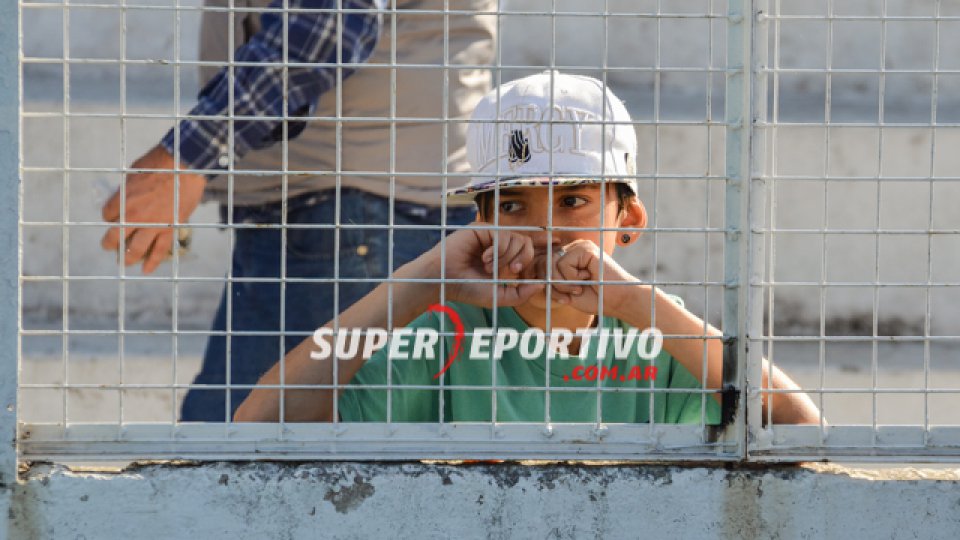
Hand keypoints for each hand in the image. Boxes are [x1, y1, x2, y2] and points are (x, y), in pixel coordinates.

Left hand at [100, 144, 206, 273]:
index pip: (107, 215)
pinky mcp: (169, 228)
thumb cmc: (158, 163)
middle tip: (108, 246)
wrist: (183, 165)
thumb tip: (126, 196)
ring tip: (124, 262)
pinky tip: (146, 269)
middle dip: (109, 243)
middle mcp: (133, 217)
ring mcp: (152, 225)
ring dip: (127, 258)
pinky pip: (159, 250)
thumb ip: (128, 188)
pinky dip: (152, 262)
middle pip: (114, 236)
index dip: (109, 217)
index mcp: (122, 200)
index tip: (113, 216)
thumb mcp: (134, 172)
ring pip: (135, 249)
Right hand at [432, 223, 544, 306]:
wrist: (443, 279)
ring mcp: (492, 235)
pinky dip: (498, 251)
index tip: (558, 242)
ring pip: (518, 239)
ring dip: (506, 258)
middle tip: (512, 271)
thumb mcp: (499, 296)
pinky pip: (504, 235)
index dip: (543, 244)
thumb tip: (541, 284)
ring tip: (490, 268)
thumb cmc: (467, 289)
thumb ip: (520, 293)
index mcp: (504, 258)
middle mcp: (500, 245)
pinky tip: (484, 259)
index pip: (528, 248)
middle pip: (527, 243)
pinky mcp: (483, 228)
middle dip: (524, 259)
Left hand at [543, 239, 637, 315]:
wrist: (618, 301)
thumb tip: (528, 274)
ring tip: (578, 288)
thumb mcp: (563, 292)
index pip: (539, 264)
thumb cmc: (594, 299)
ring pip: (551, 264)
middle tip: (569, 296)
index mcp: (565, 258)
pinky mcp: (585, 247)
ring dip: (562, 284)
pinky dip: (571, 278)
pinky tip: (587, 278)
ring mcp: (578, 246)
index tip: (562, 298)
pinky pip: (563, 264)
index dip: (542, 282)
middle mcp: (570, 249)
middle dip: (552, 286)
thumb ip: (547, 282)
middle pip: (541, 263)